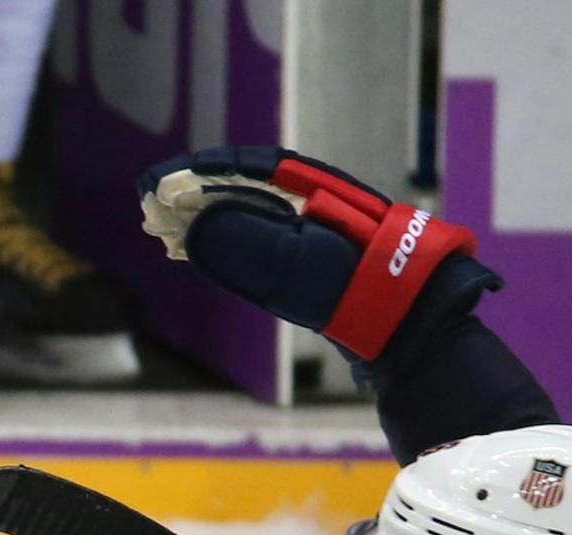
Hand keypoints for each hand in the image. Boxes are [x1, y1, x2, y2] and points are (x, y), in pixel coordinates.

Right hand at [136, 146, 496, 359]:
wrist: (422, 330)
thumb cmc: (375, 291)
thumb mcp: (309, 270)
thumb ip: (251, 248)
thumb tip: (194, 231)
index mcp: (320, 191)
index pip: (251, 167)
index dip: (200, 170)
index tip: (157, 180)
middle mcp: (316, 207)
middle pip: (246, 188)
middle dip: (195, 193)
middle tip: (149, 203)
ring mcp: (317, 236)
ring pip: (249, 216)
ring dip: (204, 219)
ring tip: (161, 227)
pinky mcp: (314, 267)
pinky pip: (258, 245)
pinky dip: (222, 245)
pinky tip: (195, 251)